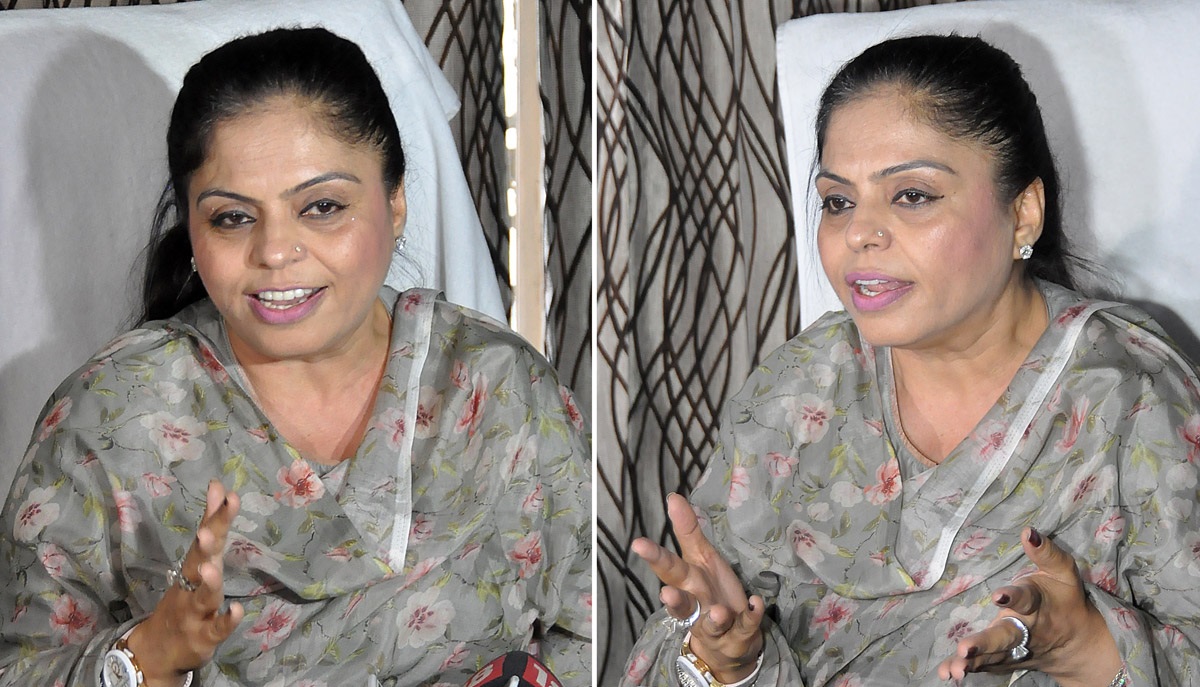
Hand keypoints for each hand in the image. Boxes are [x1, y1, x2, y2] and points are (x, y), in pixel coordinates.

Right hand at [128, 480, 243, 686]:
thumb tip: (219, 486)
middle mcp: (192, 585)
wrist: (157, 649)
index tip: (227, 494)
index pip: (207, 537)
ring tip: (211, 568)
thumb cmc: (185, 596)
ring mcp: (196, 612)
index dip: (217, 517)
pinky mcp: (204, 636)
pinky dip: (226, 621)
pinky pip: (216, 629)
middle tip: (207, 532)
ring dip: (209, 583)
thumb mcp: (198, 561)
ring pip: (204, 597)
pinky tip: (237, 611)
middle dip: (204, 548)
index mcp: (195, 566)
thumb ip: (211, 524)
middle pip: (197, 564)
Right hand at [631, 493, 765, 682]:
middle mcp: (696, 607)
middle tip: (666, 594)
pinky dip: (751, 617)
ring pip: (711, 624)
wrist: (727, 643)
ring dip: (715, 619)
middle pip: (683, 604)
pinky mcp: (739, 635)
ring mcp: (716, 626)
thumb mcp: (701, 557)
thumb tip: (673, 497)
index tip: (638, 544)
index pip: (668, 570)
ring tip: (719, 612)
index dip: (654, 558)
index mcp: (685, 584)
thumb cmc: (710, 592)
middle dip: (675, 600)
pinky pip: (746, 627)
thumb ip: (687, 530)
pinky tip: (756, 603)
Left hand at [937, 527, 1120, 686]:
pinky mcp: (1007, 660)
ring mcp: (1016, 649)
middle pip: (1006, 637)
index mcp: (1038, 604)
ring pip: (994, 656)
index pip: (1026, 599)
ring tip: (955, 667)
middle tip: (965, 647)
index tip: (997, 595)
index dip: (1013, 597)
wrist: (1079, 644)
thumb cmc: (1064, 598)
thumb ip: (1046, 553)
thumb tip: (1029, 531)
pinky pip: (987, 666)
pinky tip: (947, 673)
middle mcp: (1026, 629)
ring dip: (975, 661)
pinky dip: (969, 670)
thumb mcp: (1064, 573)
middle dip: (986, 643)